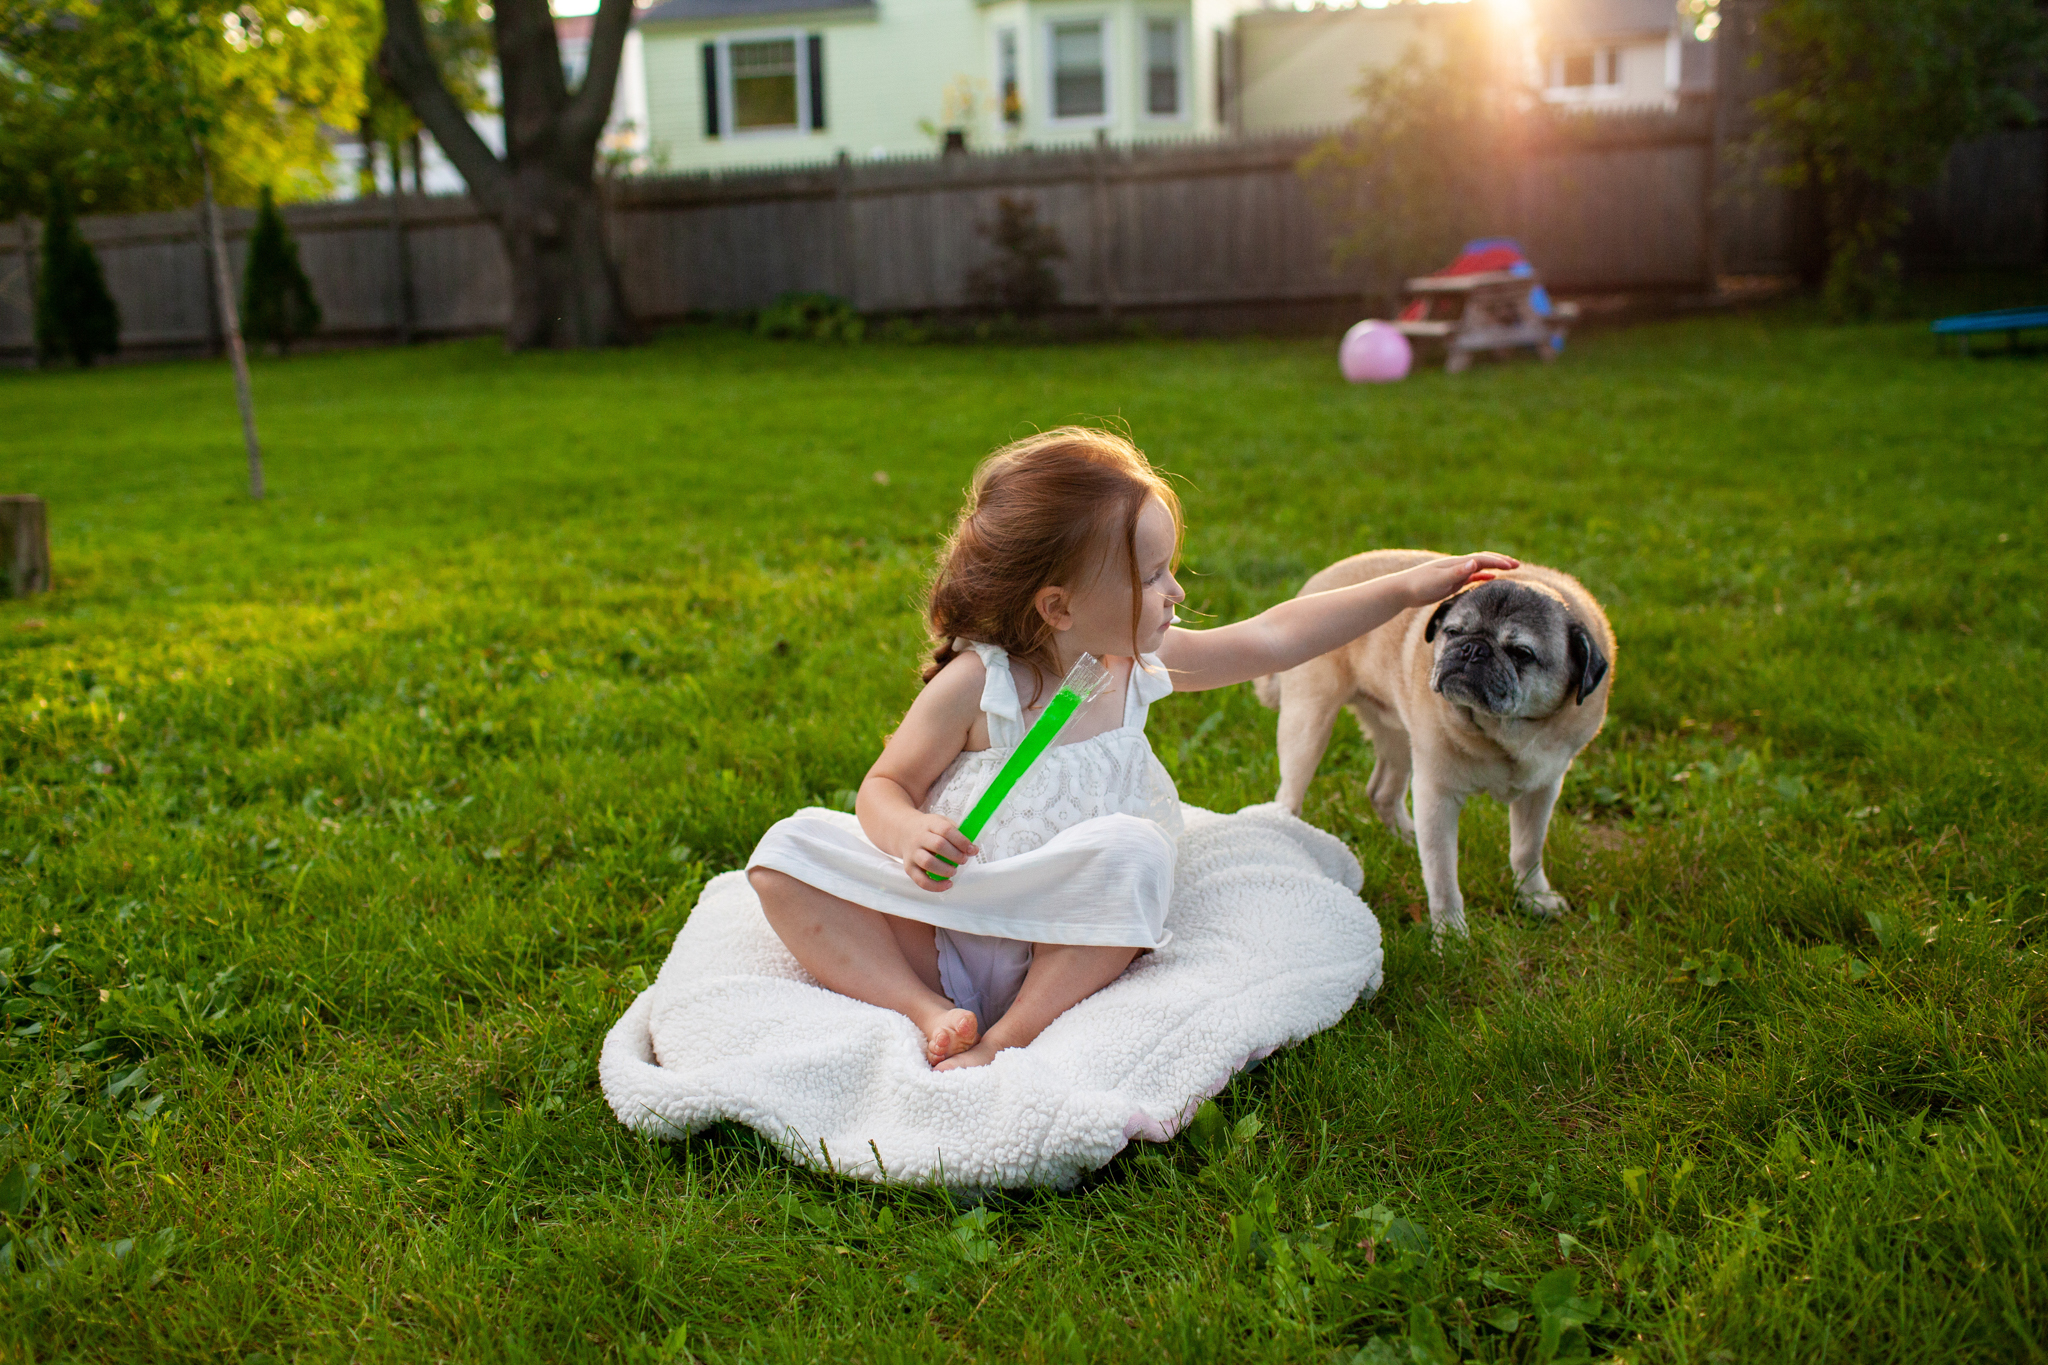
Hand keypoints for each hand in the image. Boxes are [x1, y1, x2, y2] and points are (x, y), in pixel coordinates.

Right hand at [900, 813, 977, 890]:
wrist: (904, 832)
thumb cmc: (929, 830)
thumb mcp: (941, 823)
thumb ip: (957, 834)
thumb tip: (973, 850)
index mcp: (930, 824)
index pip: (946, 830)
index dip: (961, 841)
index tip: (971, 849)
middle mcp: (919, 838)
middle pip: (938, 845)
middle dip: (955, 855)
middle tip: (963, 860)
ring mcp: (912, 853)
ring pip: (928, 862)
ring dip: (945, 869)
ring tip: (954, 870)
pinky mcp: (909, 868)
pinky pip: (921, 880)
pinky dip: (935, 886)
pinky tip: (948, 884)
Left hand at [1402, 553, 1518, 606]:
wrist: (1402, 590)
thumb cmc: (1419, 585)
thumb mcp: (1439, 579)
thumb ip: (1457, 572)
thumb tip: (1474, 563)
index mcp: (1456, 563)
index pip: (1482, 559)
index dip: (1498, 561)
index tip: (1513, 566)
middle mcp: (1457, 566)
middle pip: (1483, 560)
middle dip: (1500, 561)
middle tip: (1517, 565)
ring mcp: (1454, 573)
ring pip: (1479, 567)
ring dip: (1494, 567)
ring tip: (1509, 569)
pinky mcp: (1450, 582)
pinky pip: (1471, 577)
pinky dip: (1483, 576)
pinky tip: (1490, 579)